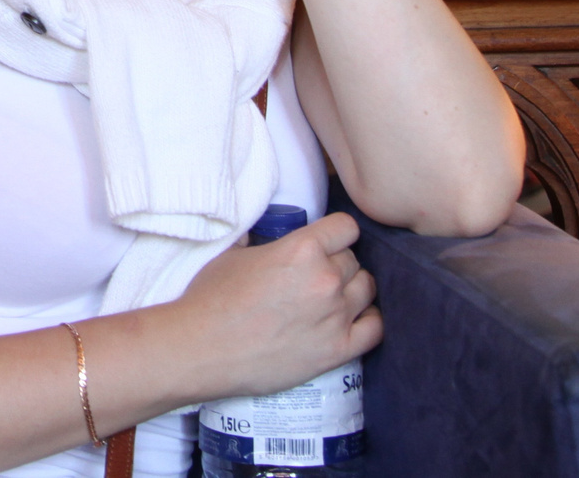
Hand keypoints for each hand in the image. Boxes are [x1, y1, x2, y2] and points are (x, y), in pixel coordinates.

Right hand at [162, 212, 378, 400]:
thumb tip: (262, 230)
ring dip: (353, 290)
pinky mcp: (338, 350)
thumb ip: (260, 239)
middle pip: (354, 260)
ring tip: (333, 297)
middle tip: (316, 275)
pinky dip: (368, 321)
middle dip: (338, 263)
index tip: (328, 240)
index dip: (336, 232)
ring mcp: (336, 316)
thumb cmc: (211, 299)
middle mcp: (325, 279)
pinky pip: (375, 329)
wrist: (203, 348)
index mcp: (302, 249)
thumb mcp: (234, 253)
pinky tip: (353, 319)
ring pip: (367, 289)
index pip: (346, 227)